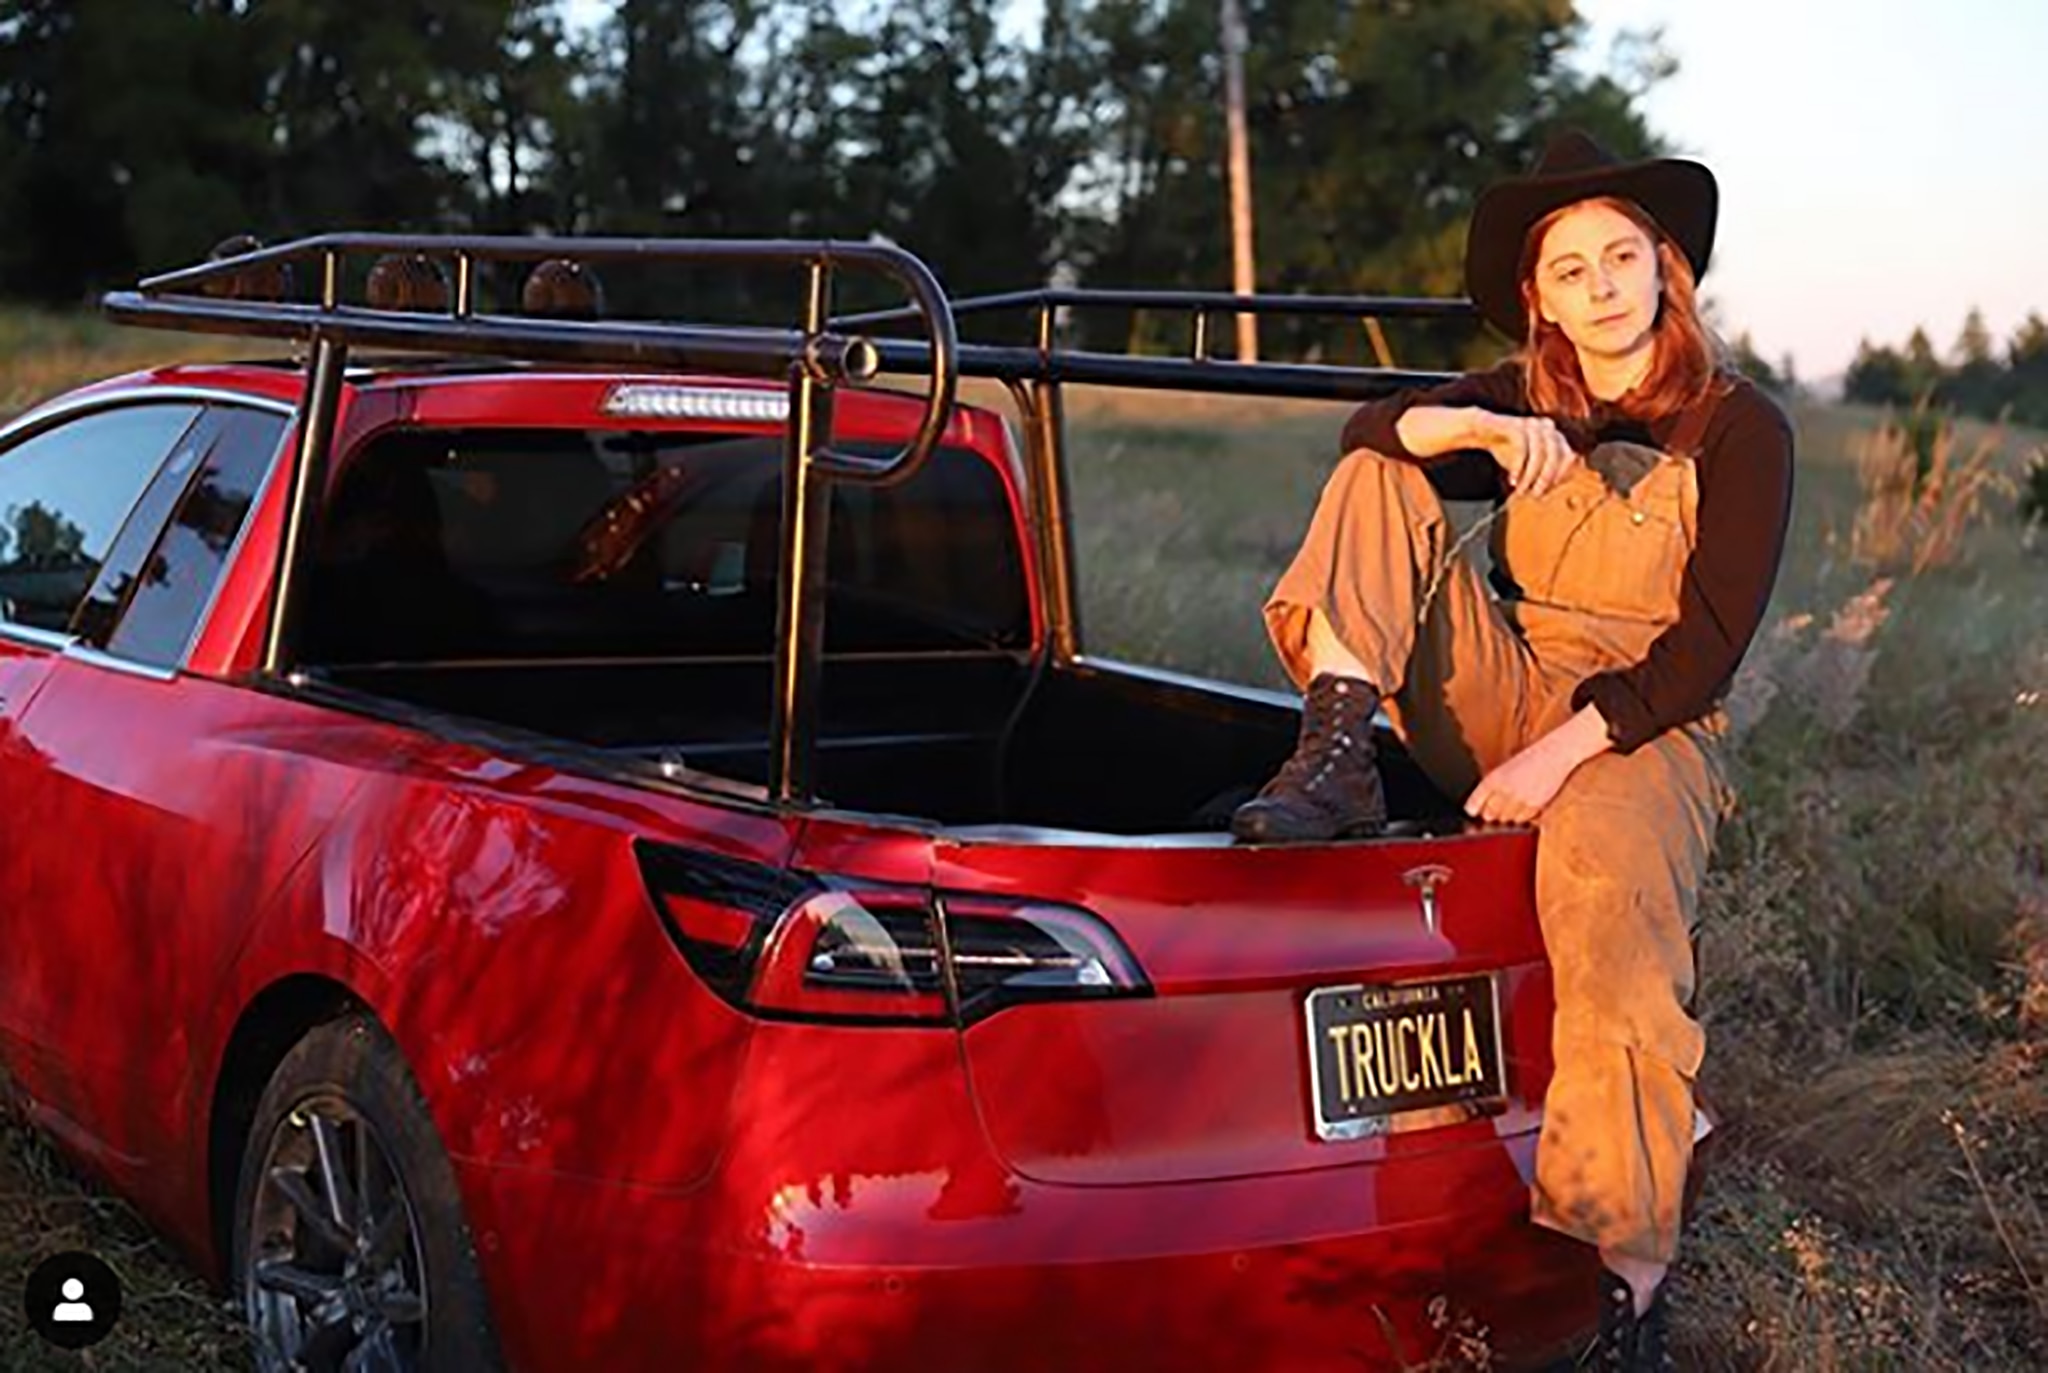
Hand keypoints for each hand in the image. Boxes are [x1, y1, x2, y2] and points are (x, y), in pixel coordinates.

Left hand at [1464, 705, 1614, 823]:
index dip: (1473, 808)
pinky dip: (1521, 816)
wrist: (1554, 754)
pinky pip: (1522, 819)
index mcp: (1493, 778)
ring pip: (1505, 819)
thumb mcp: (1504, 769)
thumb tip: (1480, 806)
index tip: (1473, 810)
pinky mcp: (1535, 805)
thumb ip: (1492, 786)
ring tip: (1512, 804)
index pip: (1474, 803)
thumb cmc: (1529, 759)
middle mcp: (1504, 790)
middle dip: (1490, 813)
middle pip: (1489, 815)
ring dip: (1506, 815)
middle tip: (1495, 808)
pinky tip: (1524, 804)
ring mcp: (1520, 798)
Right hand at [1478, 414, 1578, 497]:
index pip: (1568, 456)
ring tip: (1521, 490)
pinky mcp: (1515, 425)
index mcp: (1555, 435)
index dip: (1560, 475)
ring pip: (1539, 453)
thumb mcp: (1529, 464)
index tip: (1548, 490)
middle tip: (1535, 494)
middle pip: (1555, 455)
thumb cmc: (1509, 450)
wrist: (1483, 431)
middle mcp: (1547, 427)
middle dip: (1546, 478)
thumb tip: (1553, 489)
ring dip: (1530, 476)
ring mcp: (1531, 424)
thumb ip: (1544, 473)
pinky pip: (1522, 448)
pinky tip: (1512, 480)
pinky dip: (1518, 467)